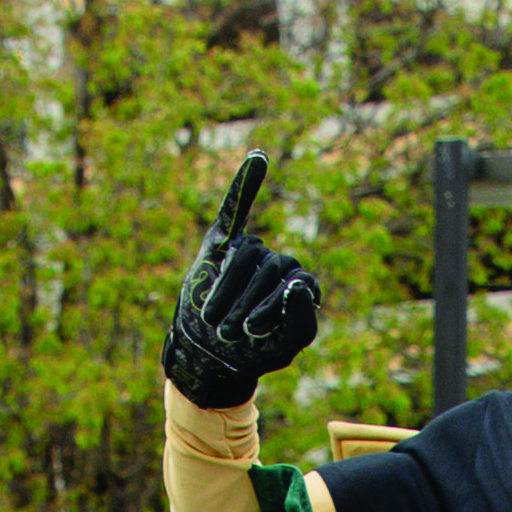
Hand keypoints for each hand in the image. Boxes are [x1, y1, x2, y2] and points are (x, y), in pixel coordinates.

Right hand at [164, 155, 323, 408]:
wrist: (208, 353)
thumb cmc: (251, 350)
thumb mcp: (285, 346)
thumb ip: (303, 320)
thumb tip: (299, 281)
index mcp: (300, 284)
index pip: (298, 282)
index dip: (274, 308)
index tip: (254, 333)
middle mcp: (278, 264)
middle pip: (271, 268)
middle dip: (247, 304)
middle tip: (228, 332)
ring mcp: (251, 252)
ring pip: (247, 256)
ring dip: (229, 289)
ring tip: (215, 318)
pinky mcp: (222, 244)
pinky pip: (235, 207)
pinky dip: (245, 183)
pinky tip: (257, 158)